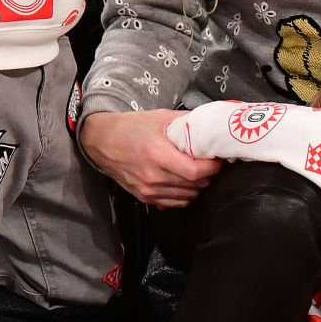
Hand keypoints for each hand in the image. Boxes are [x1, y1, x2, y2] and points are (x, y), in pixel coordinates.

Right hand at [78, 107, 222, 207]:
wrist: (102, 141)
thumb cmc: (130, 127)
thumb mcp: (159, 117)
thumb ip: (185, 122)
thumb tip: (209, 125)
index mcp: (157, 153)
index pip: (195, 171)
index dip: (212, 168)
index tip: (218, 160)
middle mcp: (153, 175)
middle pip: (194, 185)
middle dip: (208, 176)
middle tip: (212, 165)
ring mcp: (148, 189)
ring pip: (187, 196)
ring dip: (198, 187)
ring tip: (200, 173)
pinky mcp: (144, 197)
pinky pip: (173, 203)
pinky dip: (185, 196)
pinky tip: (185, 184)